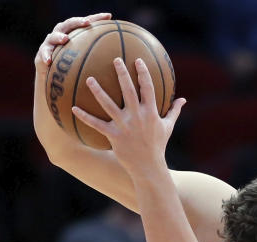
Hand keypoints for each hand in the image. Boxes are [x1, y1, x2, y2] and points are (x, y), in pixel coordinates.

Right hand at [34, 13, 111, 71]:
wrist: (54, 78)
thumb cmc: (74, 69)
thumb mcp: (88, 62)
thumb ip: (101, 57)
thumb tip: (123, 57)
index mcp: (75, 34)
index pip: (86, 23)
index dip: (97, 18)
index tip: (109, 16)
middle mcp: (62, 34)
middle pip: (69, 24)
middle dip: (78, 22)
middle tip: (87, 23)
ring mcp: (51, 43)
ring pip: (53, 36)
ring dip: (59, 36)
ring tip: (65, 39)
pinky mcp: (42, 53)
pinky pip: (43, 53)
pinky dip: (46, 56)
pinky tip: (49, 61)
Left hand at [73, 57, 184, 172]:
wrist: (148, 167)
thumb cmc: (158, 146)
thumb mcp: (168, 127)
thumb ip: (174, 111)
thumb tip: (183, 99)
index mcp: (151, 113)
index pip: (148, 88)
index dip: (143, 73)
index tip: (137, 60)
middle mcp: (137, 117)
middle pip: (129, 91)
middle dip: (122, 74)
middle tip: (115, 59)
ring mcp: (124, 126)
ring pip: (109, 105)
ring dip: (98, 91)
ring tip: (89, 79)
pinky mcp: (114, 136)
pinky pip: (97, 124)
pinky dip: (85, 116)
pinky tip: (73, 108)